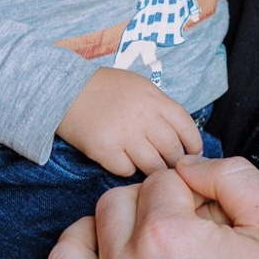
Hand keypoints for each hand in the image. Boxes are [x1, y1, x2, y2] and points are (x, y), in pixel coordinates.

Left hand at [38, 154, 258, 258]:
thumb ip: (233, 177)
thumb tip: (190, 166)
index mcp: (167, 235)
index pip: (158, 183)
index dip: (183, 189)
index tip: (199, 208)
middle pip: (110, 211)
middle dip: (137, 206)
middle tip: (164, 222)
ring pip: (66, 258)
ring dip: (82, 238)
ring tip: (100, 239)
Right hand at [57, 68, 202, 175]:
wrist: (65, 90)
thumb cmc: (104, 88)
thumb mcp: (139, 87)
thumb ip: (160, 107)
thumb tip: (181, 134)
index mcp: (155, 99)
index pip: (186, 127)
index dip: (194, 145)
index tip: (193, 154)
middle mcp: (143, 117)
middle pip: (172, 151)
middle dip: (175, 163)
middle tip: (171, 168)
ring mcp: (124, 135)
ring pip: (153, 166)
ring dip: (154, 171)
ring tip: (150, 171)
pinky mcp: (105, 150)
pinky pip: (126, 170)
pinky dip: (127, 170)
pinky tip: (122, 162)